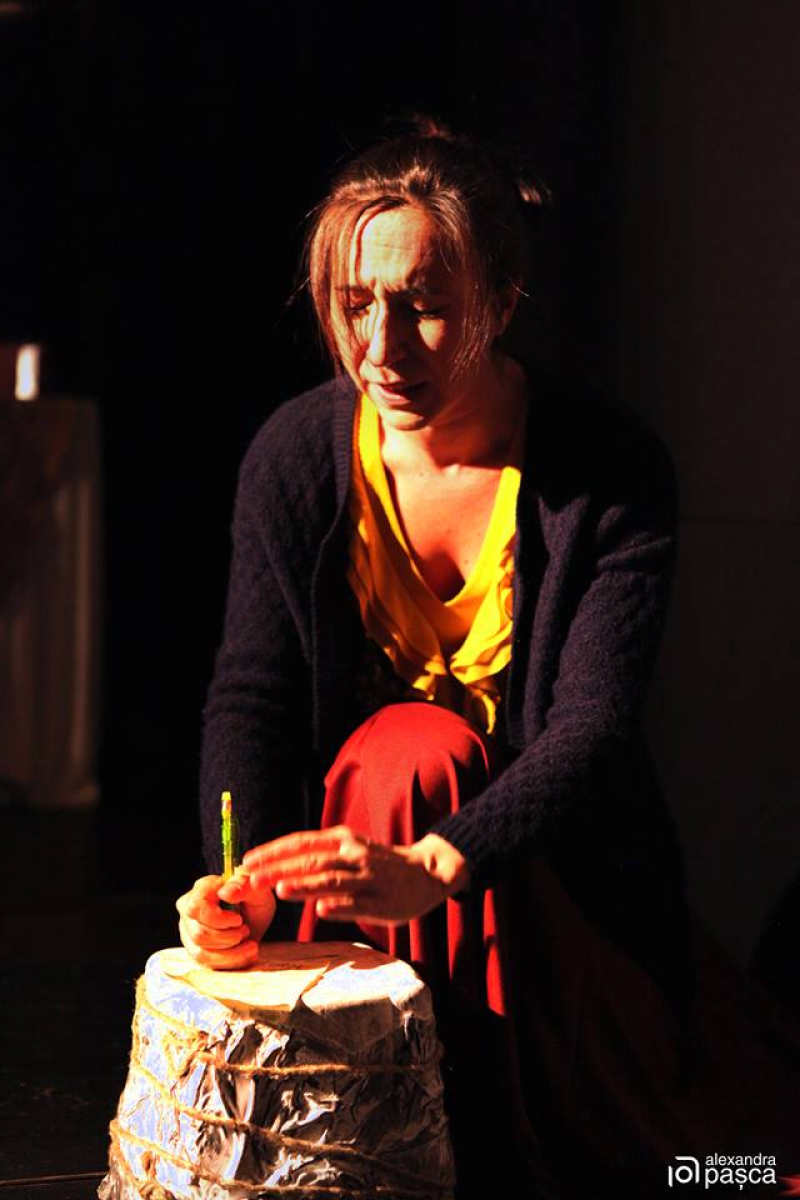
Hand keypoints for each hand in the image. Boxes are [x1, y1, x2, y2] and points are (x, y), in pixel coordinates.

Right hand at [176, 870, 275, 969]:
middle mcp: (188, 910)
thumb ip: (244, 887)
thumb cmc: (254, 900)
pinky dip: (230, 961)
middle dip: (228, 938)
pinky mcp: (194, 950)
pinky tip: (246, 954)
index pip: (196, 908)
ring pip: (201, 952)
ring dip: (231, 952)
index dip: (218, 919)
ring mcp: (188, 931)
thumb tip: (226, 892)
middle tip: (246, 930)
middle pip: (199, 934)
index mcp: (201, 889)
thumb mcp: (257, 891)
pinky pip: (206, 963)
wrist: (255, 917)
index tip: (239, 920)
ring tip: (249, 942)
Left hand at [242, 826, 469, 924]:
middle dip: (278, 869)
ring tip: (280, 890)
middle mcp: (353, 854)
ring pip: (332, 879)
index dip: (274, 851)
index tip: (247, 861)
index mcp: (342, 839)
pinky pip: (358, 903)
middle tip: (250, 879)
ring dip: (305, 885)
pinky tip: (322, 909)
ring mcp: (368, 877)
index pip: (301, 842)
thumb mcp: (349, 849)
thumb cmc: (377, 864)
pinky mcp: (382, 901)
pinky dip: (340, 905)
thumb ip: (319, 856)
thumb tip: (277, 867)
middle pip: (311, 861)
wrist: (426, 872)